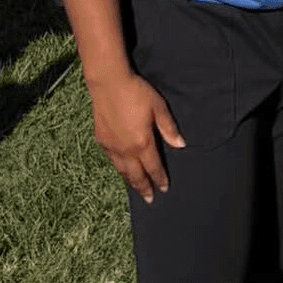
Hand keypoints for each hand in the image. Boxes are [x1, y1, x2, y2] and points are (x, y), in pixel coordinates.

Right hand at [90, 71, 184, 202]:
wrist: (108, 83)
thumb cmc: (136, 93)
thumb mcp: (158, 107)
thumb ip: (168, 128)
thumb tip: (181, 145)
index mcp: (142, 143)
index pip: (154, 167)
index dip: (160, 179)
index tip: (164, 188)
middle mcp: (126, 150)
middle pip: (136, 175)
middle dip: (144, 188)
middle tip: (149, 199)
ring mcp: (112, 147)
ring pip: (122, 171)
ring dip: (130, 181)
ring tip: (136, 188)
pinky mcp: (101, 141)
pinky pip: (112, 161)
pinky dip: (119, 169)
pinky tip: (121, 169)